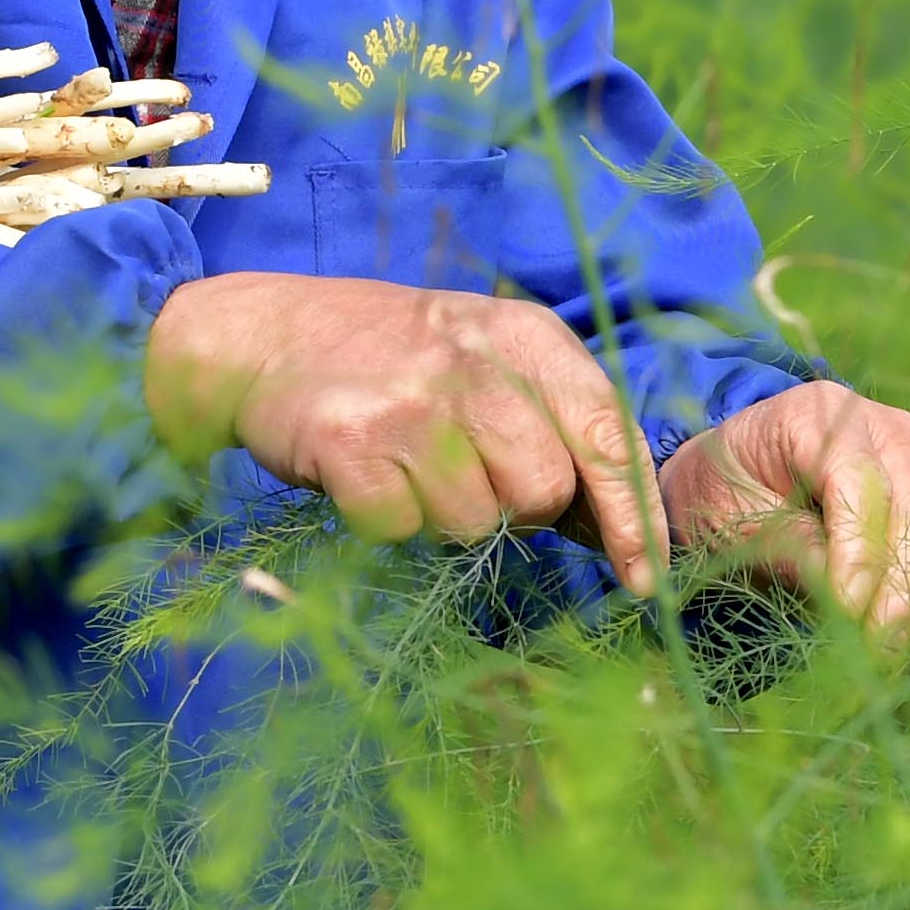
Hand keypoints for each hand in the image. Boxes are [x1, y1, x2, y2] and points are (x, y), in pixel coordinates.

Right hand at [148, 272, 672, 584]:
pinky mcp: (350, 441)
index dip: (631, 514)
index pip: (607, 433)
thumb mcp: (490, 359)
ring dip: (445, 514)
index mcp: (527, 337)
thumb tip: (617, 525)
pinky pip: (401, 528)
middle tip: (467, 474)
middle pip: (543, 490)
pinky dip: (387, 518)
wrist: (264, 333)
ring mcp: (412, 400)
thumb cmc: (396, 358)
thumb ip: (556, 424)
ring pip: (475, 521)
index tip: (645, 576)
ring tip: (410, 464)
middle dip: (516, 508)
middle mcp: (477, 362)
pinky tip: (367, 472)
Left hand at [660, 382, 909, 645]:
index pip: (859, 485)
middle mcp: (881, 427)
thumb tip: (847, 598)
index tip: (847, 612)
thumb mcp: (732, 517)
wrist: (735, 470)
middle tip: (881, 650)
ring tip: (889, 658)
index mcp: (819, 415)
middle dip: (904, 586)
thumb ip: (787, 547)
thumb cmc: (724, 489)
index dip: (860, 553)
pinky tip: (902, 642)